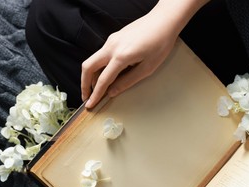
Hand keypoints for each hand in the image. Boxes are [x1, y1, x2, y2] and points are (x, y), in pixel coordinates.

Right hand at [81, 0, 209, 108]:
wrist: (164, 20)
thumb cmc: (161, 43)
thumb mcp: (147, 68)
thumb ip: (128, 81)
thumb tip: (112, 92)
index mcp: (121, 56)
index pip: (103, 80)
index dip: (95, 94)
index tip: (90, 104)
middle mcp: (112, 47)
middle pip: (88, 67)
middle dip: (85, 84)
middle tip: (87, 97)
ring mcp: (111, 40)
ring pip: (93, 60)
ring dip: (92, 75)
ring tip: (98, 88)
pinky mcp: (114, 38)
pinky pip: (101, 54)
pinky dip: (100, 67)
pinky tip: (108, 74)